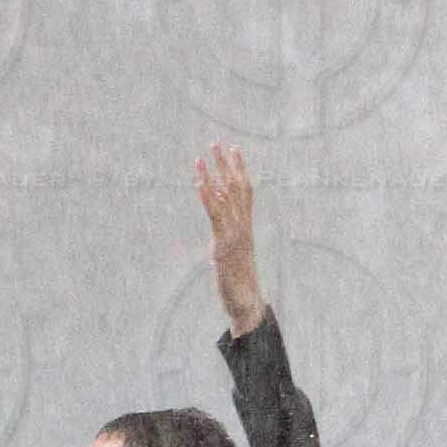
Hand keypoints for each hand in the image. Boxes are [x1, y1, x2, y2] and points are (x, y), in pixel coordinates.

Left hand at [195, 143, 266, 335]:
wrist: (248, 303)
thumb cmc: (241, 285)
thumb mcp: (233, 260)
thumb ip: (228, 246)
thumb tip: (219, 244)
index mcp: (245, 227)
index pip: (245, 192)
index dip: (240, 169)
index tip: (234, 150)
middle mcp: (242, 226)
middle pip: (235, 188)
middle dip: (226, 164)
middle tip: (217, 142)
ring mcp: (234, 233)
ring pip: (225, 198)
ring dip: (212, 175)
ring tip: (201, 157)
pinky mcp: (224, 244)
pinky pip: (215, 216)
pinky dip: (206, 197)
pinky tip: (198, 182)